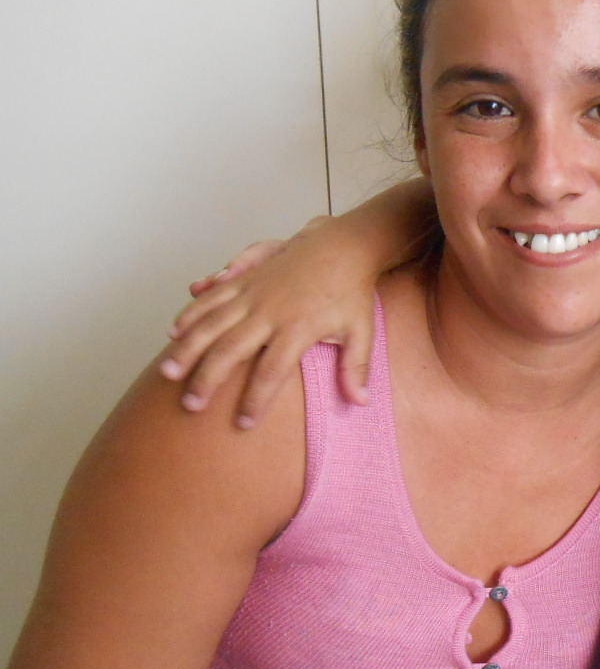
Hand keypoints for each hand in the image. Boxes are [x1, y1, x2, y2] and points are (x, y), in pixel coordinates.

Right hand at [159, 216, 376, 426]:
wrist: (343, 245)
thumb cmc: (352, 291)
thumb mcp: (362, 331)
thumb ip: (356, 368)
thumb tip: (360, 402)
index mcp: (297, 328)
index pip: (272, 372)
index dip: (256, 400)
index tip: (243, 423)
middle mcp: (269, 312)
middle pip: (230, 350)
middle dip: (207, 380)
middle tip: (191, 405)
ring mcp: (253, 293)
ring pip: (211, 323)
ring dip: (187, 348)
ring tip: (168, 373)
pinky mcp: (246, 279)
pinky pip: (212, 298)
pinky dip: (190, 314)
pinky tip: (173, 332)